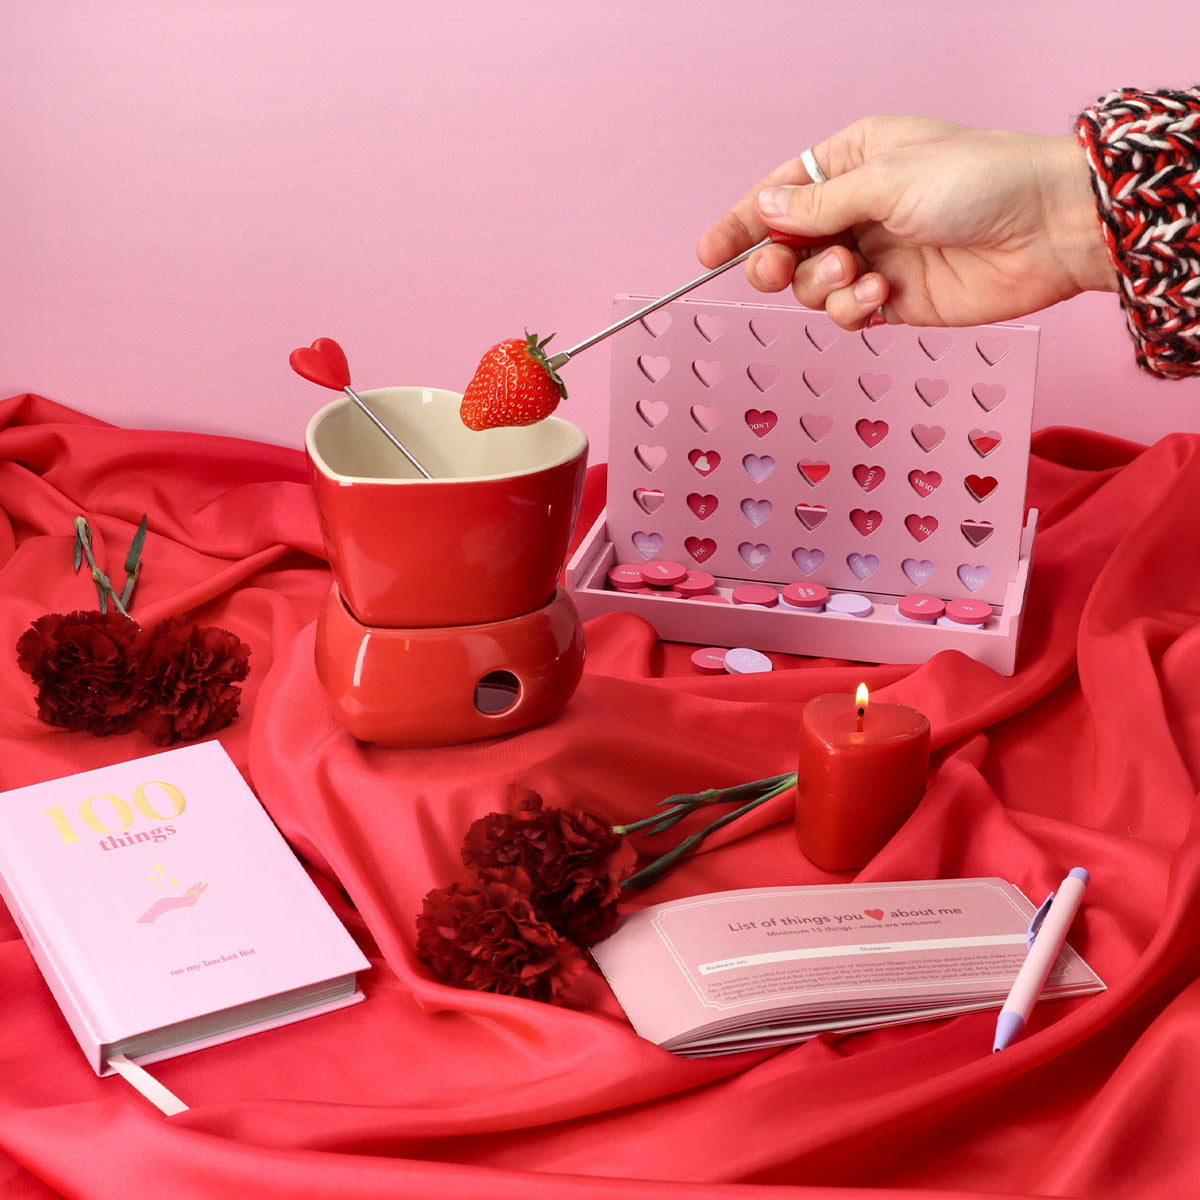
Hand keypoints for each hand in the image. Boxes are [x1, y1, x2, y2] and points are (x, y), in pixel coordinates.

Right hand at [698, 116, 1116, 329]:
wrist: (1046, 230)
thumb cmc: (979, 181)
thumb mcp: (887, 181)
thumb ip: (818, 202)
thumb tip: (764, 206)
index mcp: (855, 162)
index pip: (779, 192)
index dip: (740, 222)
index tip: (707, 252)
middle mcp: (859, 209)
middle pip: (785, 245)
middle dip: (776, 261)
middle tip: (778, 268)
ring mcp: (876, 256)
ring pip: (810, 286)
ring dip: (821, 285)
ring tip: (857, 273)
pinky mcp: (894, 300)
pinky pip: (845, 313)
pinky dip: (851, 310)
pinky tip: (879, 295)